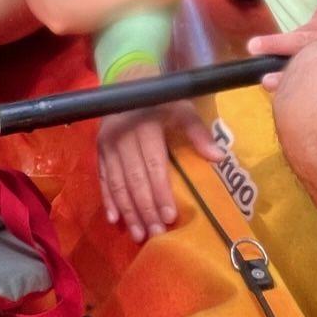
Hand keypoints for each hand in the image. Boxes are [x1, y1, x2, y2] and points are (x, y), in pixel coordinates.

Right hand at [96, 100, 224, 242]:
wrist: (128, 81)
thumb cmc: (161, 99)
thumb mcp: (182, 108)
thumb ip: (197, 132)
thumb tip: (218, 157)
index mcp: (145, 127)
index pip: (153, 166)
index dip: (160, 192)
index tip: (169, 217)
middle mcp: (122, 137)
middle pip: (134, 179)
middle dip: (144, 209)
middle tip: (154, 233)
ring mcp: (107, 145)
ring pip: (116, 183)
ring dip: (127, 211)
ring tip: (138, 234)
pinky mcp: (98, 151)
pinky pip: (102, 179)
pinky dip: (108, 200)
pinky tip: (114, 220)